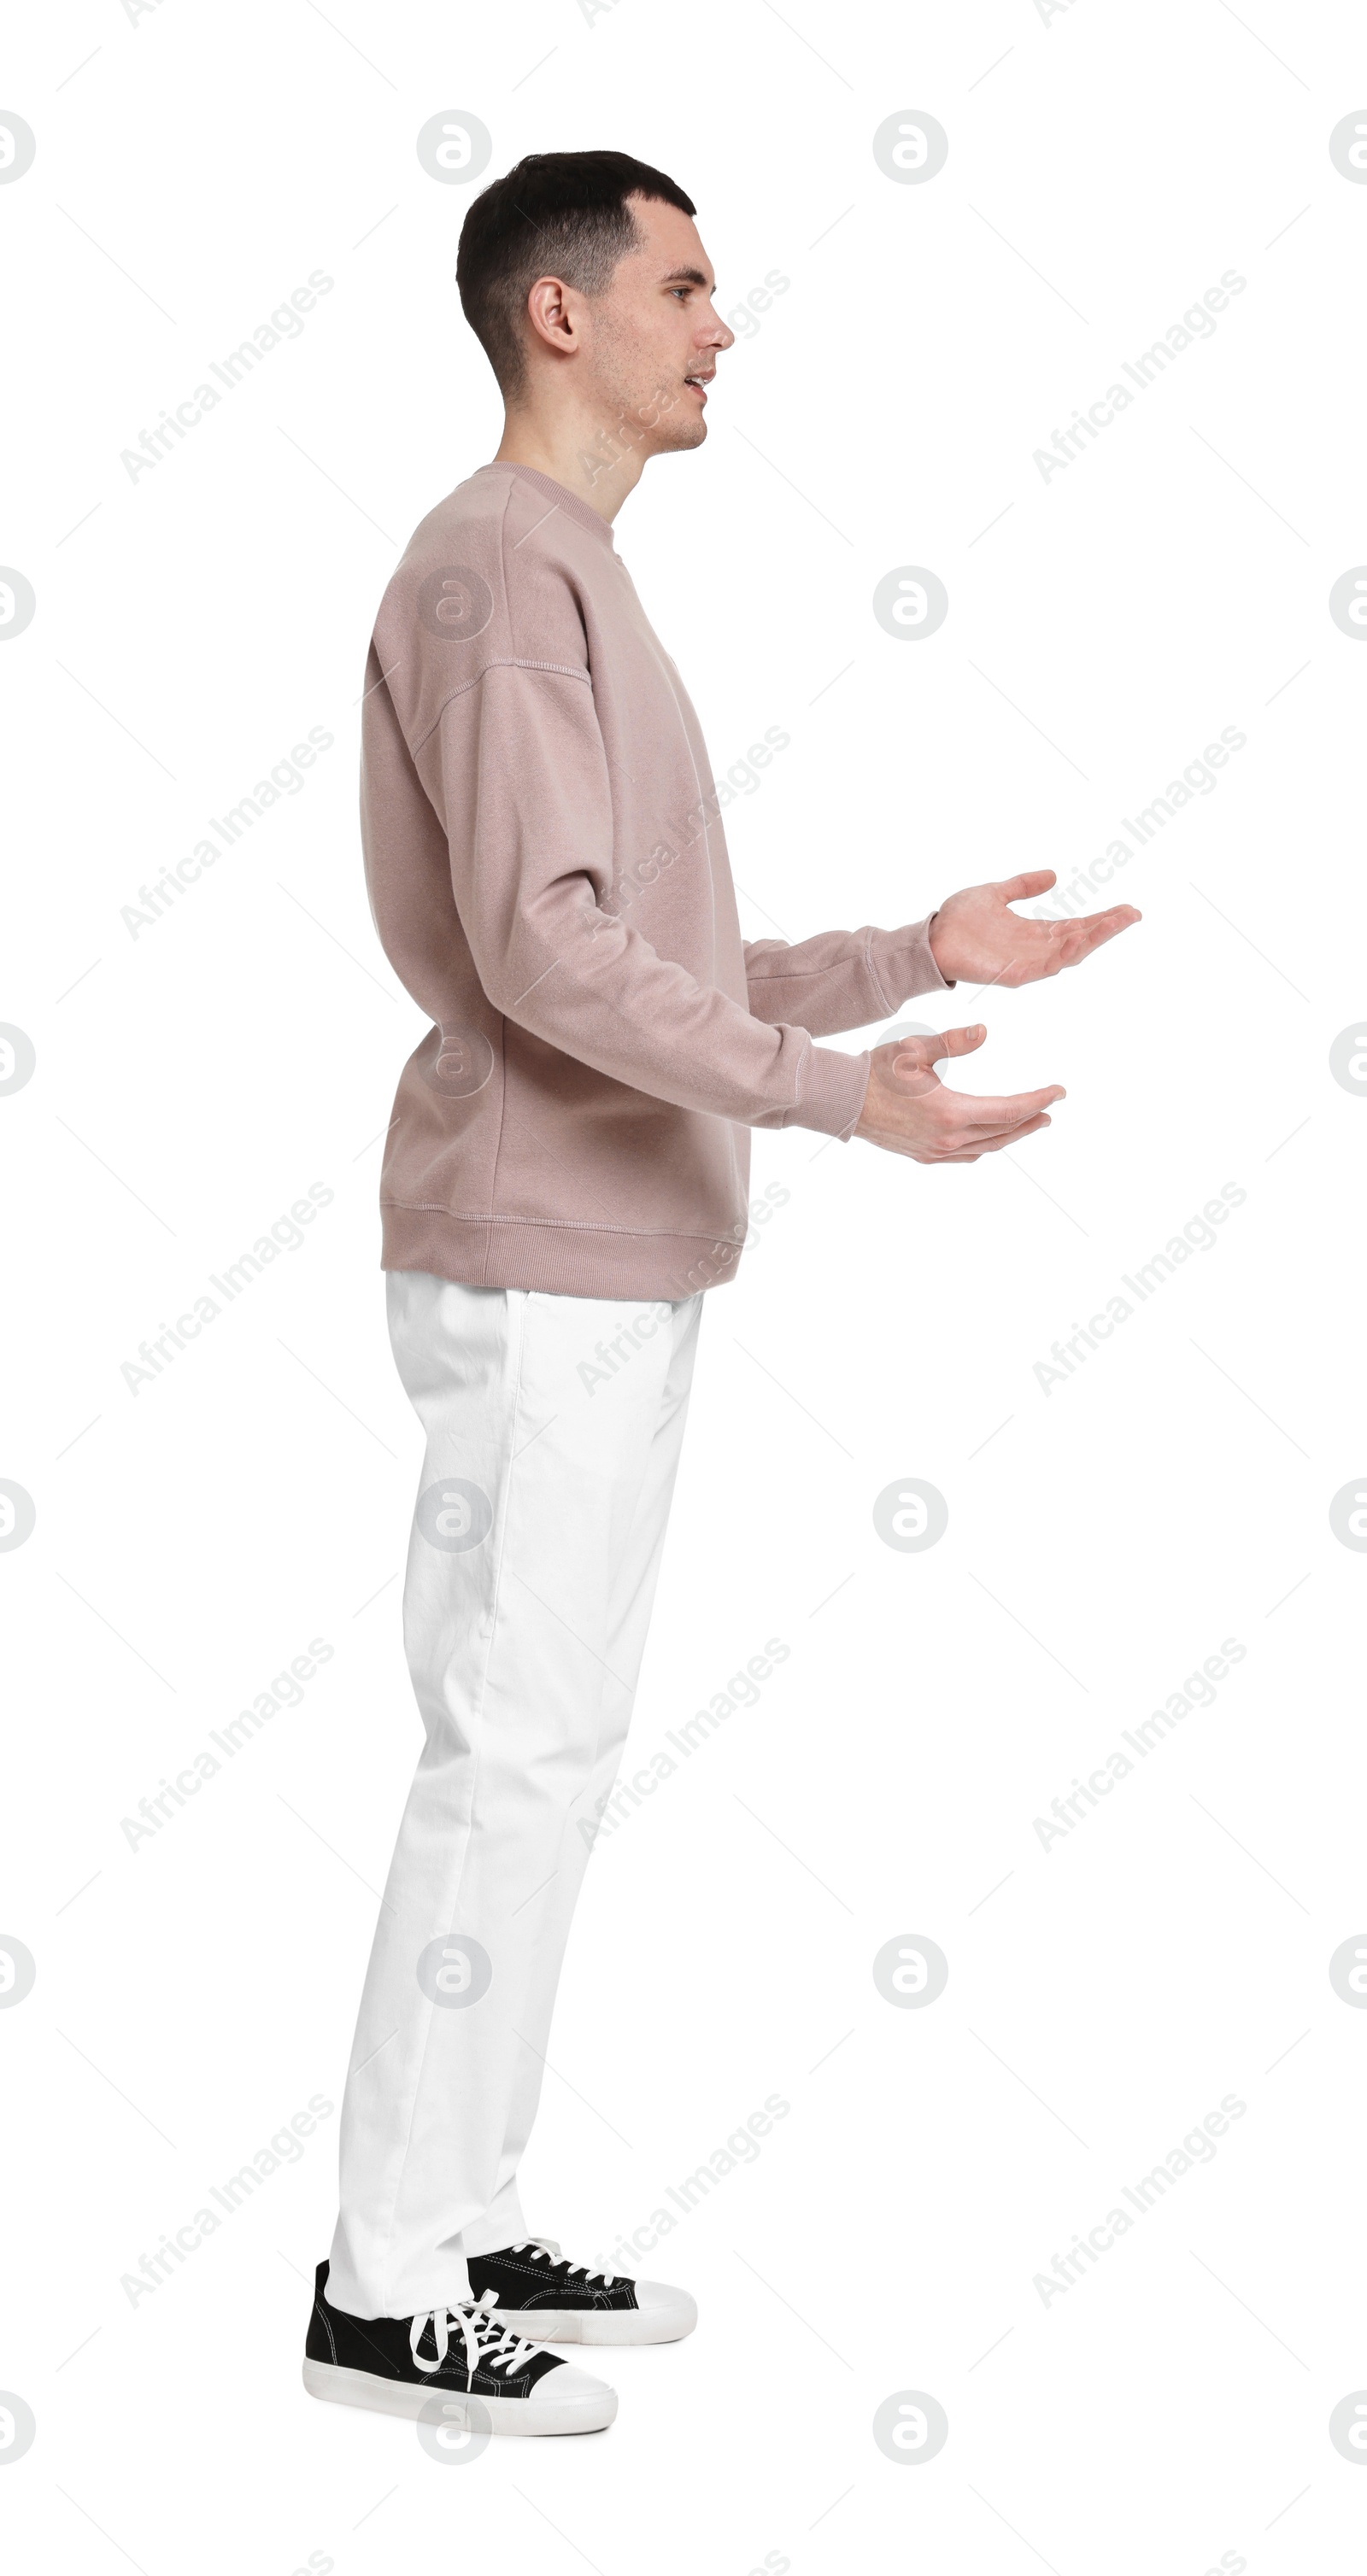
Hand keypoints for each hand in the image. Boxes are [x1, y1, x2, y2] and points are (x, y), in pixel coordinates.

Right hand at [854, 1026, 1062, 1163]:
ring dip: (1009, 1136)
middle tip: (1050, 1110)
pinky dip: (984, 1147)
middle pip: (1002, 1133)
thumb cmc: (876, 1071)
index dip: (1038, 1100)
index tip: (1059, 1092)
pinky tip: (989, 1138)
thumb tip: (985, 1031)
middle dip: (1030, 1121)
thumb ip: (954, 1041)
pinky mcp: (922, 1156)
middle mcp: (946, 1139)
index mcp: (951, 1112)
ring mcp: (934, 1152)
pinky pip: (964, 1157)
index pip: (1009, 1110)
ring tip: (1028, 1123)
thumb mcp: (915, 1048)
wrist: (842, 1100)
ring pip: (985, 1149)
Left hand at [928, 871, 1139, 988]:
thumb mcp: (996, 893)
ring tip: (1118, 923)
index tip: (1127, 909)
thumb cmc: (958, 920)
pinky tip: (1081, 942)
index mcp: (1034, 932)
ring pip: (1070, 953)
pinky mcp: (1014, 974)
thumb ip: (1023, 886)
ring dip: (1094, 939)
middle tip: (1133, 914)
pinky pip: (1045, 966)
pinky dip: (1065, 955)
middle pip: (1081, 939)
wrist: (930, 938)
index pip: (1076, 925)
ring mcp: (1027, 963)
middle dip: (1107, 928)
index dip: (1102, 918)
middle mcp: (1036, 949)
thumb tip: (1054, 875)